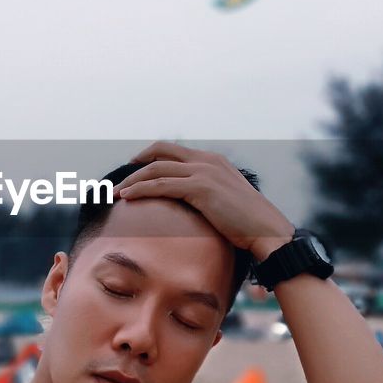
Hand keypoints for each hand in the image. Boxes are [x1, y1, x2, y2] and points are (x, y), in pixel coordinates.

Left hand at [115, 141, 293, 261]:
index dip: (151, 158)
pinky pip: (161, 185)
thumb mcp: (226, 202)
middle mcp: (208, 160)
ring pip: (156, 169)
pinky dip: (140, 190)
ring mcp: (204, 172)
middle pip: (160, 153)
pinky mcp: (200, 187)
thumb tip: (190, 208)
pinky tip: (126, 198)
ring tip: (114, 193)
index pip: (174, 151)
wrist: (267, 231)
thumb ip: (208, 196)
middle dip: (136, 165)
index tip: (135, 171)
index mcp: (214, 161)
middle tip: (119, 181)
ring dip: (131, 181)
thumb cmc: (249, 225)